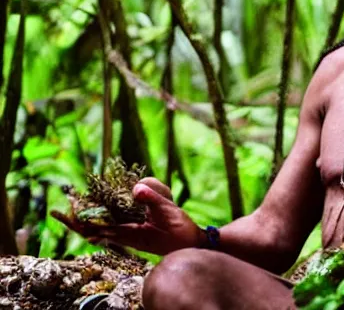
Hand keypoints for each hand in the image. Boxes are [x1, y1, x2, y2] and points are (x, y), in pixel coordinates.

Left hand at [51, 178, 200, 254]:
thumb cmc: (180, 230)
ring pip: (103, 230)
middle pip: (95, 231)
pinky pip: (114, 228)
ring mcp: (132, 236)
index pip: (98, 228)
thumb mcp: (167, 211)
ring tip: (76, 211)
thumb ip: (152, 199)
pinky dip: (104, 221)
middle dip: (78, 222)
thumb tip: (134, 188)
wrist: (190, 244)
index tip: (66, 211)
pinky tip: (102, 217)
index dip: (80, 221)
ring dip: (89, 222)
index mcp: (130, 234)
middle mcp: (127, 237)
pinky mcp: (138, 234)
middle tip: (62, 211)